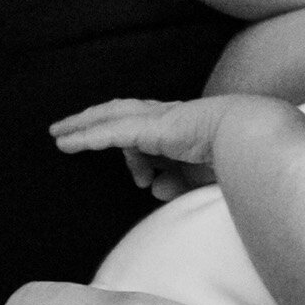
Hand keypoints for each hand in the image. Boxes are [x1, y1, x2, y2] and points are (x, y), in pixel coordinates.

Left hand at [51, 97, 240, 199]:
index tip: (144, 182)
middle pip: (117, 114)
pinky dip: (86, 137)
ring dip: (81, 126)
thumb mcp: (199, 178)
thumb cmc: (233, 157)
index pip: (145, 135)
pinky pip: (108, 132)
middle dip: (91, 121)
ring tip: (58, 134)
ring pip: (107, 118)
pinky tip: (67, 143)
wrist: (246, 138)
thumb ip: (177, 182)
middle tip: (65, 131)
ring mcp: (153, 118)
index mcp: (178, 127)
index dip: (136, 158)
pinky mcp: (145, 126)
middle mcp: (162, 117)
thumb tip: (155, 189)